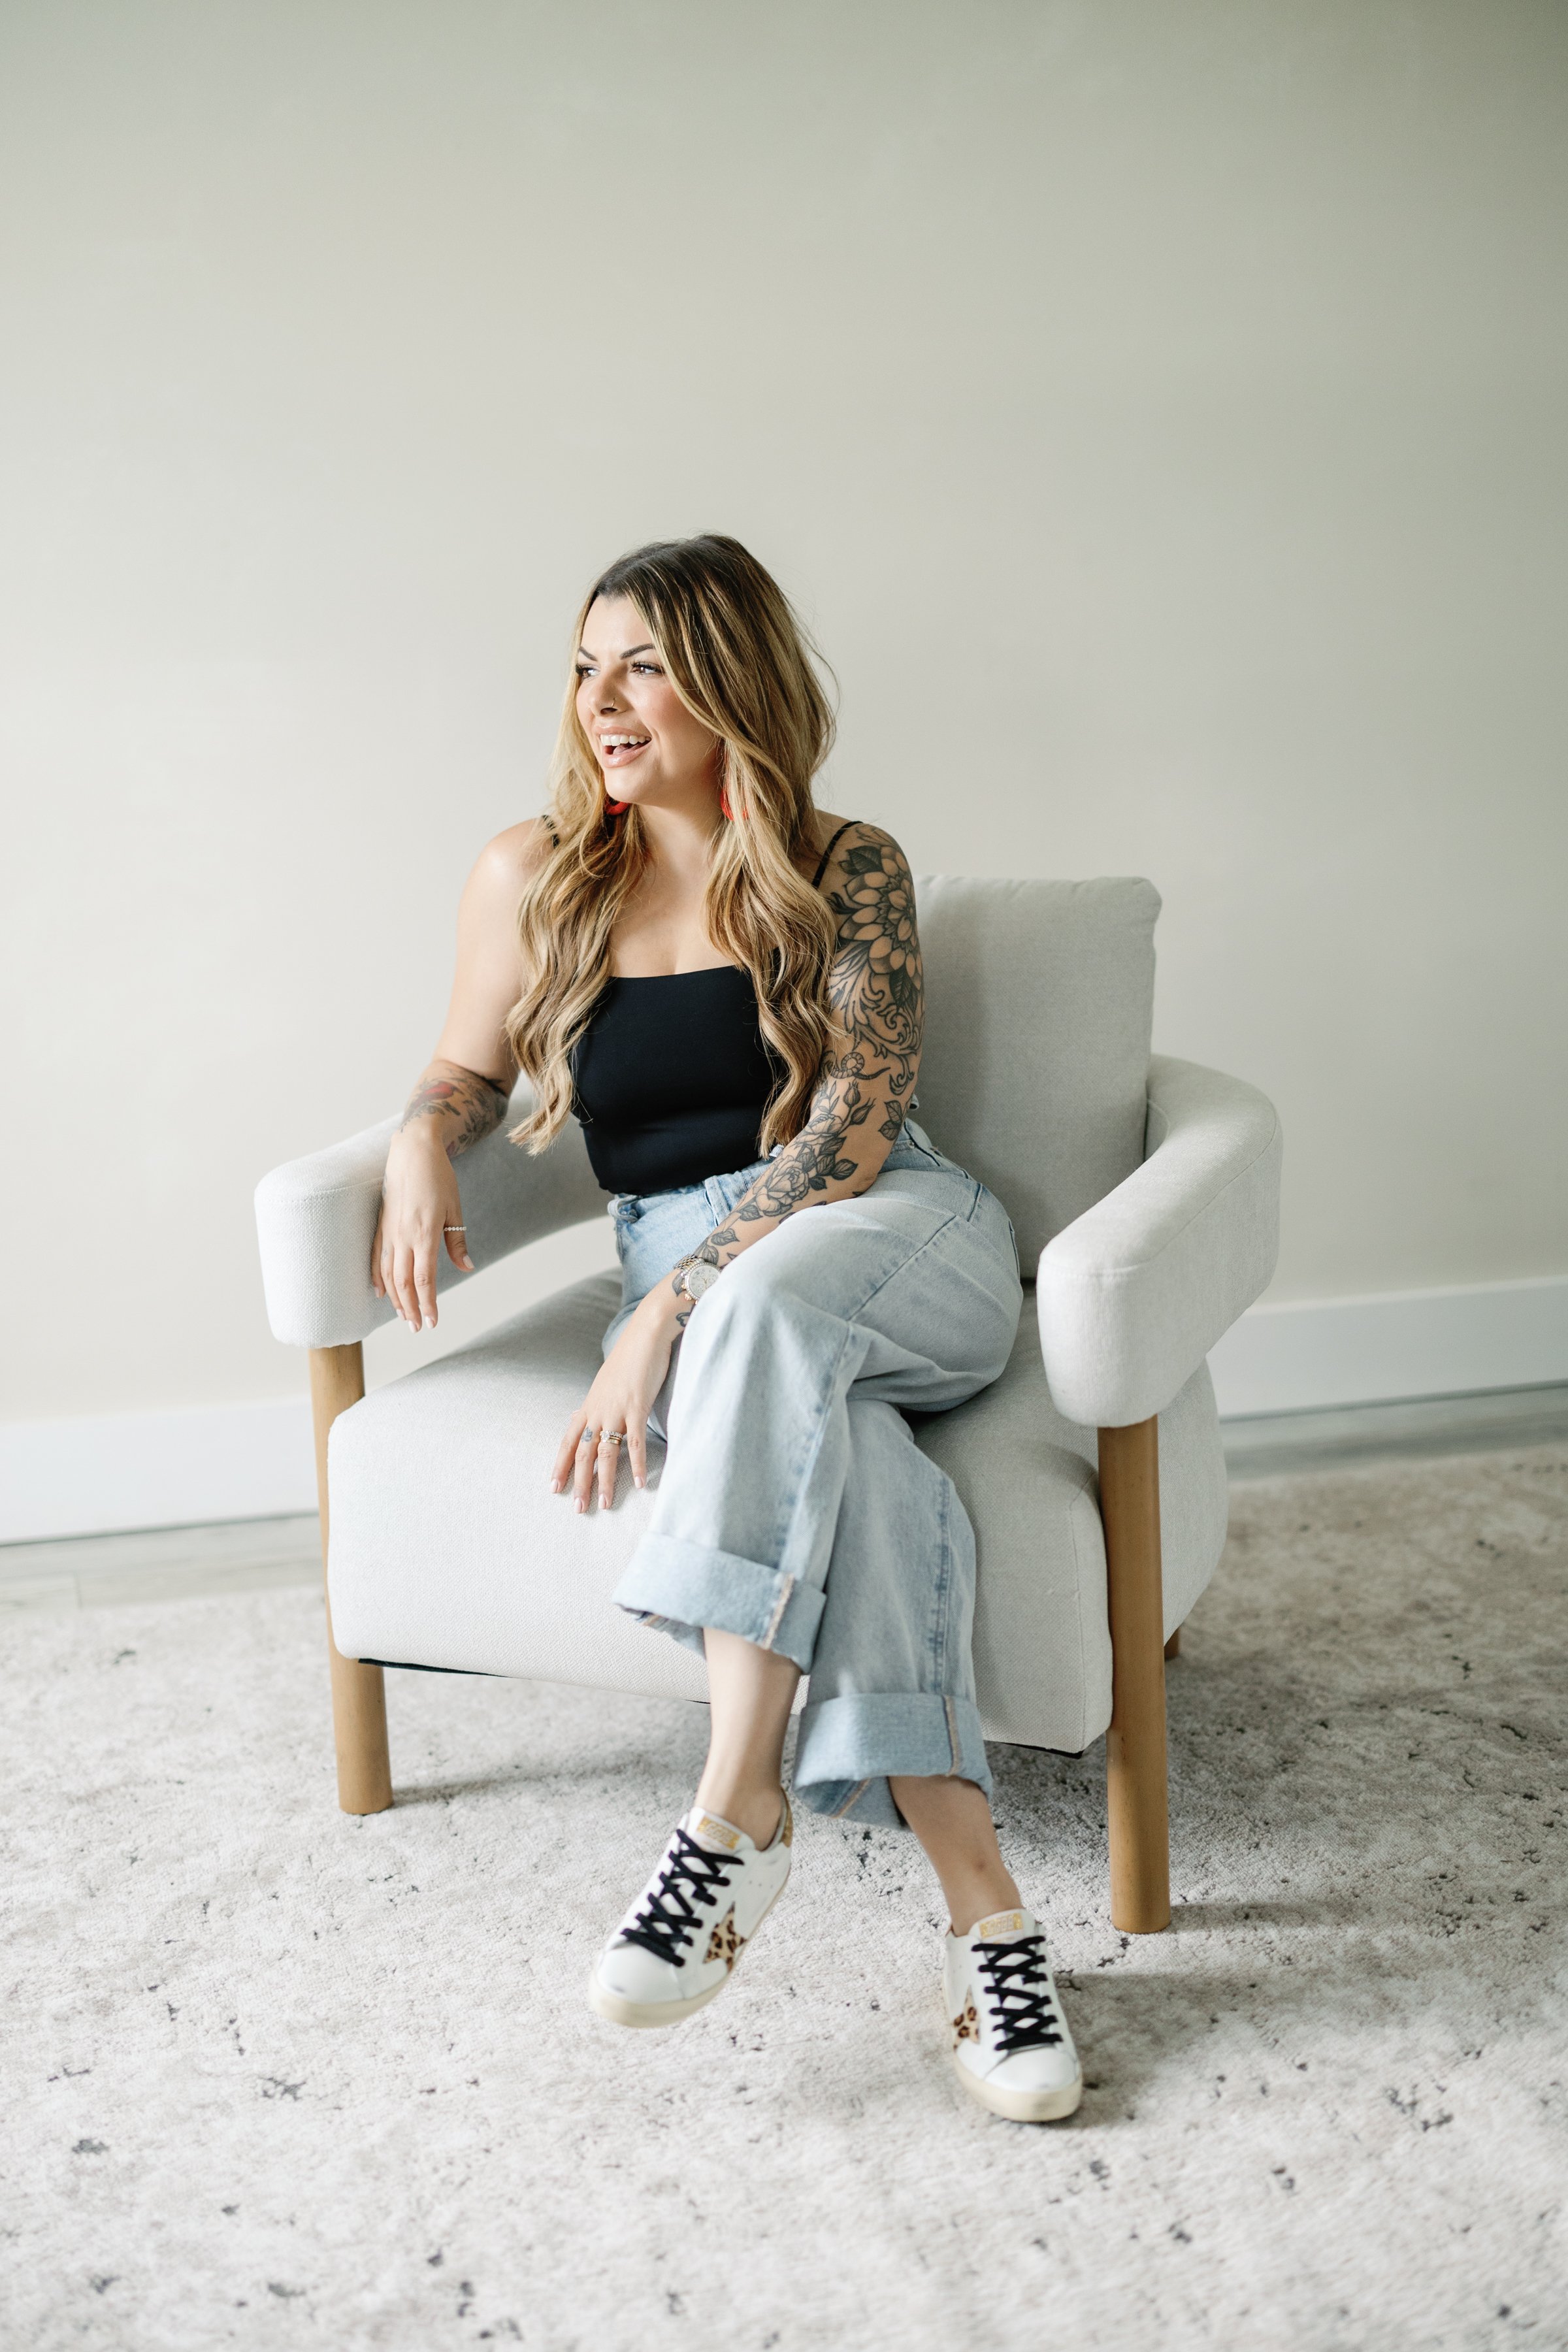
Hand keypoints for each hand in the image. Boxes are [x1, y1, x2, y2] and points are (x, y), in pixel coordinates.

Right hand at [372, 1127, 473, 1330]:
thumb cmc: (438, 1178)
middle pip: (402, 1283)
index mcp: (425, 1234)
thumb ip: (457, 1242)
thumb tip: (466, 1268)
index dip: (427, 1304)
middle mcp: (403, 1237)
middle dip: (410, 1309)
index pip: (423, 1280)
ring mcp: (389, 1232)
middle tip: (416, 1329)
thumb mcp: (455, 1209)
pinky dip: (377, 1278)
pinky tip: (380, 1293)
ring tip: (402, 1317)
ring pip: (387, 1274)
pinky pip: (376, 1258)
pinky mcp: (381, 1226)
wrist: (412, 1151)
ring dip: (394, 1299)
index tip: (432, 1323)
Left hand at [551, 1281, 682, 1510]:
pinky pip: (636, 1442)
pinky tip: (641, 1482)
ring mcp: (616, 1409)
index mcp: (589, 1404)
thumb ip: (598, 1402)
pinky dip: (638, 1464)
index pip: (568, 1440)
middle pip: (583, 1452)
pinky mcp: (637, 1407)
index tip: (554, 1487)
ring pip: (606, 1452)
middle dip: (579, 1482)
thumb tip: (587, 1416)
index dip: (560, 1464)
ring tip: (605, 1503)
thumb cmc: (630, 1356)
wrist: (646, 1333)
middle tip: (578, 1508)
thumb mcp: (607, 1381)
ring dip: (605, 1481)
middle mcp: (597, 1409)